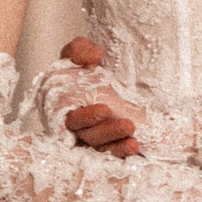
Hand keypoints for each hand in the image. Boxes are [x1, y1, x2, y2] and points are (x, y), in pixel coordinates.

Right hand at [43, 35, 144, 156]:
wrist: (112, 69)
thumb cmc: (89, 63)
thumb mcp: (81, 50)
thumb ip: (79, 50)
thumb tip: (92, 57)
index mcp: (66, 106)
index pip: (71, 118)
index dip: (86, 117)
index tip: (105, 109)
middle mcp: (80, 125)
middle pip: (89, 135)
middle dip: (108, 132)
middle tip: (128, 125)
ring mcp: (96, 135)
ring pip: (102, 146)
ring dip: (118, 144)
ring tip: (134, 139)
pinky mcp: (111, 141)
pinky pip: (114, 152)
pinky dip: (123, 151)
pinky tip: (135, 146)